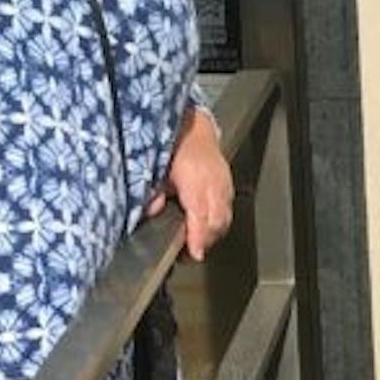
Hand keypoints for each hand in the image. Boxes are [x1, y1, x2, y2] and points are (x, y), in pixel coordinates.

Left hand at [146, 107, 232, 260]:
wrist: (191, 125)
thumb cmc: (171, 143)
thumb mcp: (154, 166)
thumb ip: (154, 191)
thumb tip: (152, 211)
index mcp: (196, 179)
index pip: (201, 216)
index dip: (198, 237)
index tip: (194, 253)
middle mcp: (214, 184)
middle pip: (215, 222)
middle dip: (205, 240)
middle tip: (191, 253)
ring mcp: (224, 185)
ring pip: (224, 218)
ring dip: (212, 233)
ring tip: (199, 241)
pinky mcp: (228, 185)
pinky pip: (227, 210)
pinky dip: (218, 221)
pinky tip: (207, 225)